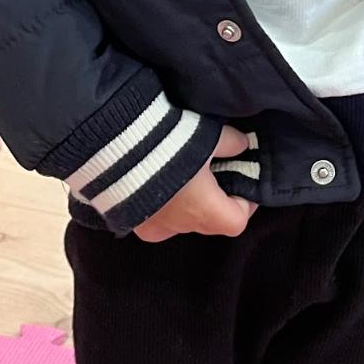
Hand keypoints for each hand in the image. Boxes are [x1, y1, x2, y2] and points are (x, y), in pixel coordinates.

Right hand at [134, 126, 255, 241]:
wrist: (118, 147)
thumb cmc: (170, 144)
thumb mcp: (209, 136)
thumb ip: (231, 143)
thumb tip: (242, 144)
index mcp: (206, 210)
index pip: (238, 221)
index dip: (245, 204)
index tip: (242, 183)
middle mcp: (182, 226)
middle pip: (211, 223)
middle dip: (217, 202)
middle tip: (215, 175)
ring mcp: (155, 227)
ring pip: (183, 222)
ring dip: (188, 205)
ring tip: (183, 176)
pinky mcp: (133, 222)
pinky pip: (156, 222)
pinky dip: (161, 208)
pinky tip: (157, 185)